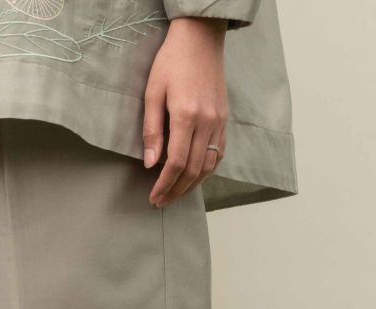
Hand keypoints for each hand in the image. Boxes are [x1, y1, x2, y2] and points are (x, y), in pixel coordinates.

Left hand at [143, 17, 228, 208]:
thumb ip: (152, 130)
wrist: (200, 38)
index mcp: (186, 115)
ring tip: (176, 195)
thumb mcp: (153, 92)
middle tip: (161, 202)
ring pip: (209, 166)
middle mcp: (207, 122)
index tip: (154, 197)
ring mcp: (219, 121)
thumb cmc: (171, 61)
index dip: (165, 184)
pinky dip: (207, 171)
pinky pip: (218, 153)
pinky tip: (195, 178)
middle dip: (176, 191)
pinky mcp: (224, 119)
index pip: (176, 163)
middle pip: (193, 170)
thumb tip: (150, 163)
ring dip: (192, 186)